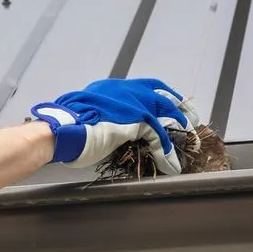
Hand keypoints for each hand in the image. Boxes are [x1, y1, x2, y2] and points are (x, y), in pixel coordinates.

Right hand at [30, 78, 199, 172]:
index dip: (163, 97)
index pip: (147, 87)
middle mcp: (126, 90)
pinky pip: (159, 136)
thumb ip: (104, 116)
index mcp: (114, 88)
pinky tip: (170, 164)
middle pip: (163, 94)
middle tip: (192, 120)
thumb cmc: (66, 126)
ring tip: (190, 141)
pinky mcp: (136, 119)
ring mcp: (132, 102)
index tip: (173, 106)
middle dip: (181, 108)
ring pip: (167, 112)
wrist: (60, 129)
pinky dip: (166, 151)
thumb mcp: (88, 115)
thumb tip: (110, 127)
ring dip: (181, 129)